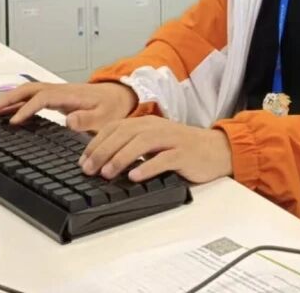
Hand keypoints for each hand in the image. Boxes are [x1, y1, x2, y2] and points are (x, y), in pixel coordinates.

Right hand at [0, 82, 136, 130]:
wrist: (121, 94)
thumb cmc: (113, 107)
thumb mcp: (105, 117)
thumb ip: (87, 120)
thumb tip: (68, 121)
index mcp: (71, 94)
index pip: (42, 98)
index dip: (26, 109)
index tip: (13, 122)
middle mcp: (61, 90)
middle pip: (29, 89)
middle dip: (8, 98)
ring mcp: (58, 92)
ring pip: (29, 90)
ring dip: (10, 98)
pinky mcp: (57, 96)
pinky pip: (33, 95)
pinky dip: (19, 101)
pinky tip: (9, 111)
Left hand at [79, 117, 232, 184]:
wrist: (216, 150)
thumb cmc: (182, 149)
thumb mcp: (154, 143)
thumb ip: (132, 146)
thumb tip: (102, 159)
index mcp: (146, 123)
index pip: (115, 128)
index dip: (96, 142)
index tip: (83, 160)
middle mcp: (157, 127)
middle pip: (124, 134)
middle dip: (103, 151)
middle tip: (89, 169)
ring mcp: (171, 139)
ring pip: (142, 143)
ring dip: (121, 158)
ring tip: (107, 173)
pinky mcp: (184, 153)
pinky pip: (164, 159)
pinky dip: (148, 167)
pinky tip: (136, 176)